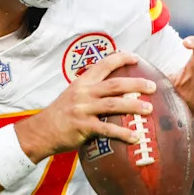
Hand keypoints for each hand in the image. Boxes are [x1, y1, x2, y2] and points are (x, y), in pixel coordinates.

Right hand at [17, 52, 156, 160]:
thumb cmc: (60, 114)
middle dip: (136, 84)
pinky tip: (135, 137)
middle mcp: (84, 93)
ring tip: (149, 110)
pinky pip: (107, 130)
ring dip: (134, 106)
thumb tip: (114, 89)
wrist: (41, 131)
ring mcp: (83, 109)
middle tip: (152, 87)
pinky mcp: (83, 127)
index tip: (136, 57)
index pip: (104, 64)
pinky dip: (123, 134)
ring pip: (113, 105)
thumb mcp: (73, 94)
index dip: (121, 58)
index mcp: (82, 82)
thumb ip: (91, 90)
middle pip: (115, 84)